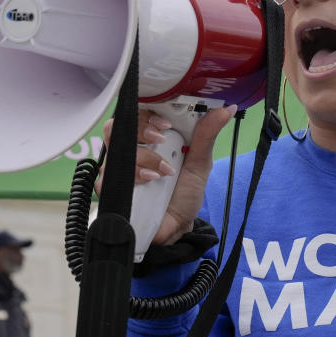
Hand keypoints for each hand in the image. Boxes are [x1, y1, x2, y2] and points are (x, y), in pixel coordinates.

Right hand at [95, 106, 236, 244]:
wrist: (178, 227)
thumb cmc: (186, 193)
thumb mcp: (200, 163)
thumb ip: (207, 135)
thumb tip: (227, 109)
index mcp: (152, 138)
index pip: (140, 113)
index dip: (148, 112)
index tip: (165, 123)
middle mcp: (132, 149)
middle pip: (120, 124)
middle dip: (140, 129)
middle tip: (160, 140)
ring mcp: (119, 168)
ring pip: (115, 148)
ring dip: (141, 157)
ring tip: (163, 171)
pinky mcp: (110, 188)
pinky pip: (108, 175)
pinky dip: (133, 176)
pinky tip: (150, 182)